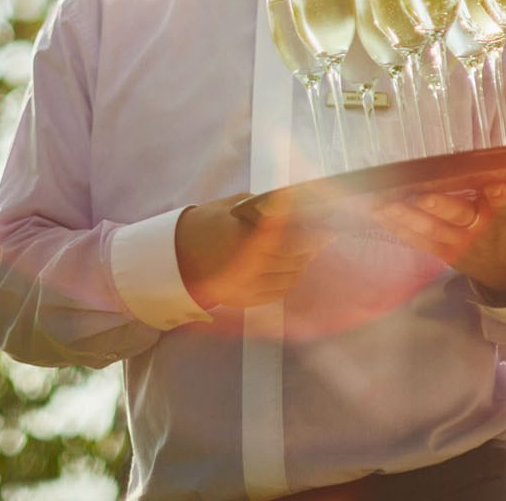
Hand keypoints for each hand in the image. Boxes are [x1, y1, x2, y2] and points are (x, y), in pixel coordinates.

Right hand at [175, 194, 332, 311]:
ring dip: (304, 260)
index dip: (309, 229)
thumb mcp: (234, 207)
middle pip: (293, 256)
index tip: (325, 221)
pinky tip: (296, 263)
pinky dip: (292, 276)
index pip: (288, 236)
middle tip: (327, 232)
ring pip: (291, 274)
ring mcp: (250, 287)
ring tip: (312, 246)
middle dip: (312, 243)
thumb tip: (295, 205)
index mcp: (245, 240)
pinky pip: (281, 289)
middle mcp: (250, 268)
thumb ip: (263, 208)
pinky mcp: (249, 299)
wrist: (178, 257)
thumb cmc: (207, 224)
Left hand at [374, 176, 505, 296]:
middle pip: (460, 217)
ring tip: (383, 200)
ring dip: (406, 215)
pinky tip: (376, 211)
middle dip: (441, 206)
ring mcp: (459, 244)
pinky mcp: (441, 251)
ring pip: (431, 229)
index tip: (494, 186)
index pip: (505, 204)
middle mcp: (482, 230)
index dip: (498, 197)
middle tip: (421, 193)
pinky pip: (417, 239)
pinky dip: (397, 226)